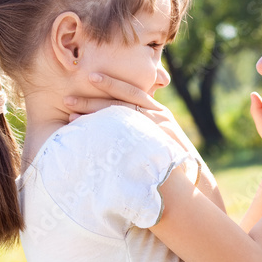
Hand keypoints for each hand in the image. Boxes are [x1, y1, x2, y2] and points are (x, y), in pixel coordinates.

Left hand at [64, 72, 195, 153]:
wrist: (193, 184)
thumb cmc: (175, 164)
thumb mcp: (163, 140)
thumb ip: (146, 129)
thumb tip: (122, 127)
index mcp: (159, 113)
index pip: (132, 92)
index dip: (110, 83)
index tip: (89, 77)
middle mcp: (159, 117)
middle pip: (121, 100)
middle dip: (93, 98)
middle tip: (67, 98)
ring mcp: (157, 130)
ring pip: (120, 114)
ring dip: (93, 110)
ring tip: (69, 111)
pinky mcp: (154, 143)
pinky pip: (125, 132)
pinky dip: (103, 128)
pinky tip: (85, 130)